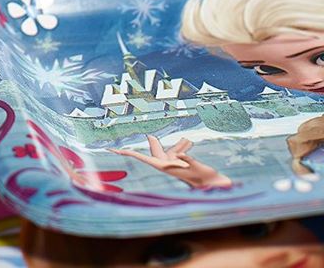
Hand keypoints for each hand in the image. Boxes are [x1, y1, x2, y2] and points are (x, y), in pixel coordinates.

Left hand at [111, 135, 232, 189]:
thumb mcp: (195, 168)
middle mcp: (166, 164)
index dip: (128, 152)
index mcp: (163, 166)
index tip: (113, 149)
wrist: (214, 185)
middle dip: (146, 145)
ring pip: (169, 148)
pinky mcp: (181, 162)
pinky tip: (188, 142)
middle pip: (153, 150)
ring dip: (177, 145)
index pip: (142, 157)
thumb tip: (179, 156)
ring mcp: (173, 163)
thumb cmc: (203, 178)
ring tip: (185, 142)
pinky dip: (183, 146)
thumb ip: (186, 161)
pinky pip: (179, 150)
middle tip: (123, 144)